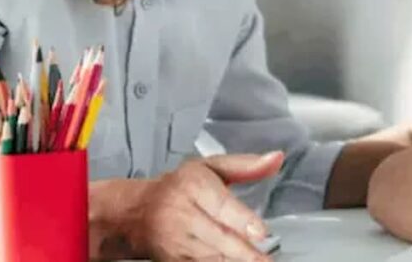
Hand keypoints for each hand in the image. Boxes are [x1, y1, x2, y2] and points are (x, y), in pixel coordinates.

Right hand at [118, 152, 283, 261]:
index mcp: (193, 186)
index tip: (261, 231)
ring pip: (208, 257)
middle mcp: (182, 214)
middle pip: (217, 236)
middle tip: (265, 259)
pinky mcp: (173, 261)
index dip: (242, 220)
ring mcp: (176, 241)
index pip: (220, 204)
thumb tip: (276, 159)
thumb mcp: (211, 167)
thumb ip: (246, 165)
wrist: (135, 213)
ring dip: (233, 261)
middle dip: (243, 251)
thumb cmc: (179, 187)